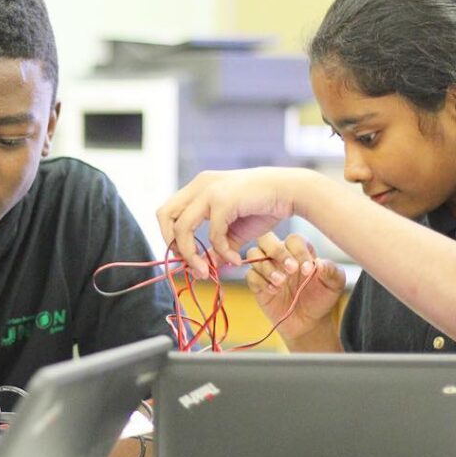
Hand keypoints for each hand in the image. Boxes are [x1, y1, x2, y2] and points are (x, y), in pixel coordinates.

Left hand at [157, 167, 312, 273]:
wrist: (291, 192)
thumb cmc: (263, 208)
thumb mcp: (234, 231)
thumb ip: (217, 247)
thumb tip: (203, 270)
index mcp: (198, 187)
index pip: (167, 212)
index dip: (169, 236)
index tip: (186, 258)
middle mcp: (199, 185)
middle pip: (164, 215)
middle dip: (172, 244)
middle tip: (189, 264)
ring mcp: (210, 190)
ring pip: (182, 228)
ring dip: (191, 255)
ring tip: (207, 271)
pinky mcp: (224, 199)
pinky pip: (213, 234)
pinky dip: (223, 252)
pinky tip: (237, 260)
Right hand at [244, 232, 345, 349]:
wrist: (308, 322)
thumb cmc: (321, 298)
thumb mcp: (334, 285)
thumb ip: (332, 271)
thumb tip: (319, 263)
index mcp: (299, 250)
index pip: (293, 240)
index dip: (299, 252)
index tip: (308, 270)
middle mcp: (279, 255)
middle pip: (267, 239)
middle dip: (277, 251)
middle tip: (291, 270)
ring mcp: (266, 268)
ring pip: (254, 254)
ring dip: (267, 268)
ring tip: (281, 282)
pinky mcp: (257, 283)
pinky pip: (250, 275)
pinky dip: (260, 281)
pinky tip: (274, 291)